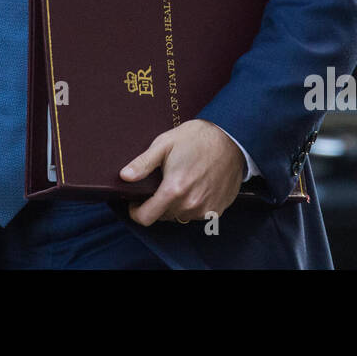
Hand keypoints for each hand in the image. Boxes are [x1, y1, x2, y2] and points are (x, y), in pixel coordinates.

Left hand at [120, 119, 245, 225]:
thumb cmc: (198, 138)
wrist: (232, 139)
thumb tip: (124, 176)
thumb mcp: (165, 143)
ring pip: (179, 217)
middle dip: (156, 205)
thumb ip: (143, 163)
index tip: (135, 202)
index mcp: (174, 189)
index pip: (146, 217)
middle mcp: (190, 204)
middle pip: (162, 217)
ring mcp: (205, 209)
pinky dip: (191, 205)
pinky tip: (195, 187)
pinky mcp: (217, 210)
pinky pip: (196, 215)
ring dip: (174, 206)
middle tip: (160, 184)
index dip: (136, 211)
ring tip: (179, 183)